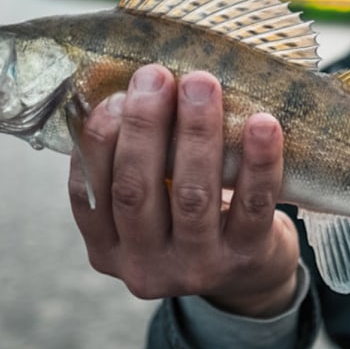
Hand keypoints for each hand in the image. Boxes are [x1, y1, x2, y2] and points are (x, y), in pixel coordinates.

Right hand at [68, 65, 299, 317]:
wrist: (244, 272)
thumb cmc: (184, 222)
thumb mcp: (147, 209)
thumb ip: (131, 167)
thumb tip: (128, 90)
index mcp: (107, 249)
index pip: (88, 195)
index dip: (98, 141)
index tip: (115, 96)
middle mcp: (143, 266)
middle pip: (134, 192)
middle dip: (143, 126)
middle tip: (155, 76)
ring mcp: (195, 268)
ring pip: (191, 197)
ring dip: (196, 133)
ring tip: (202, 84)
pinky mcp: (244, 259)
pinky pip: (251, 207)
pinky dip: (257, 162)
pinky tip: (262, 124)